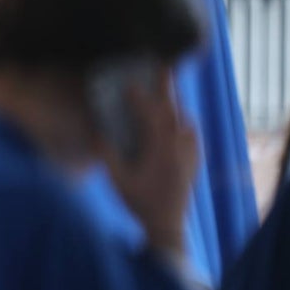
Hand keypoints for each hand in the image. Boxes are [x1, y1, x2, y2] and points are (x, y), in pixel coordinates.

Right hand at [103, 72, 196, 254]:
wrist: (167, 224)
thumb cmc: (139, 202)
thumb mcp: (117, 180)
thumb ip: (107, 154)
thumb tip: (95, 130)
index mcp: (159, 151)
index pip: (150, 116)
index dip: (139, 98)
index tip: (128, 83)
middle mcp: (178, 148)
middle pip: (173, 110)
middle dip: (166, 87)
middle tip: (163, 65)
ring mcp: (189, 154)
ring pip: (185, 121)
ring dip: (174, 104)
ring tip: (165, 92)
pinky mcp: (193, 161)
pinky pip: (191, 134)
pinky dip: (183, 121)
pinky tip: (176, 122)